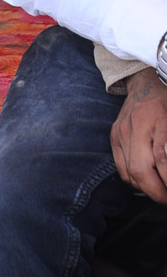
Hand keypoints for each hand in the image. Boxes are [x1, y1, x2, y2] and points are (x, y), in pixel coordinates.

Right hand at [111, 68, 166, 202]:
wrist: (145, 84)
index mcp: (159, 118)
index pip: (162, 157)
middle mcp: (135, 126)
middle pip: (141, 169)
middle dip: (157, 192)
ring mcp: (121, 132)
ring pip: (130, 173)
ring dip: (146, 189)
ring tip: (160, 191)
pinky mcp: (114, 136)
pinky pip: (121, 168)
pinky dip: (134, 180)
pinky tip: (146, 180)